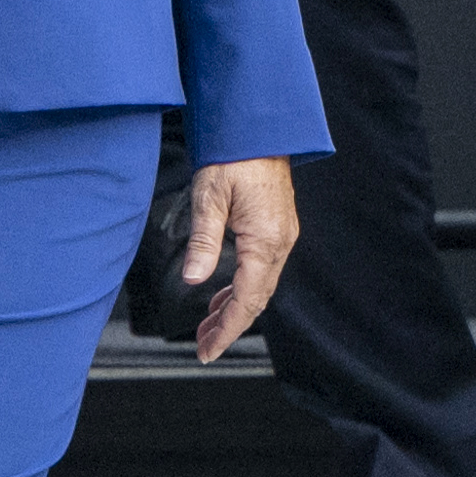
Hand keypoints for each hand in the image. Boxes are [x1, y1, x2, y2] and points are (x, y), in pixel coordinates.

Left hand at [170, 157, 298, 363]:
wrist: (260, 126)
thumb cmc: (235, 155)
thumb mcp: (210, 197)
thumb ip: (204, 241)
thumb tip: (193, 279)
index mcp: (265, 239)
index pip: (247, 299)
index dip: (227, 329)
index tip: (208, 350)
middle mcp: (280, 241)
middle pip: (257, 299)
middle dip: (229, 326)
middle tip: (203, 346)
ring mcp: (282, 234)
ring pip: (261, 286)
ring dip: (235, 308)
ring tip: (207, 326)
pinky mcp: (277, 227)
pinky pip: (263, 269)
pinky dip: (242, 288)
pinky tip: (223, 295)